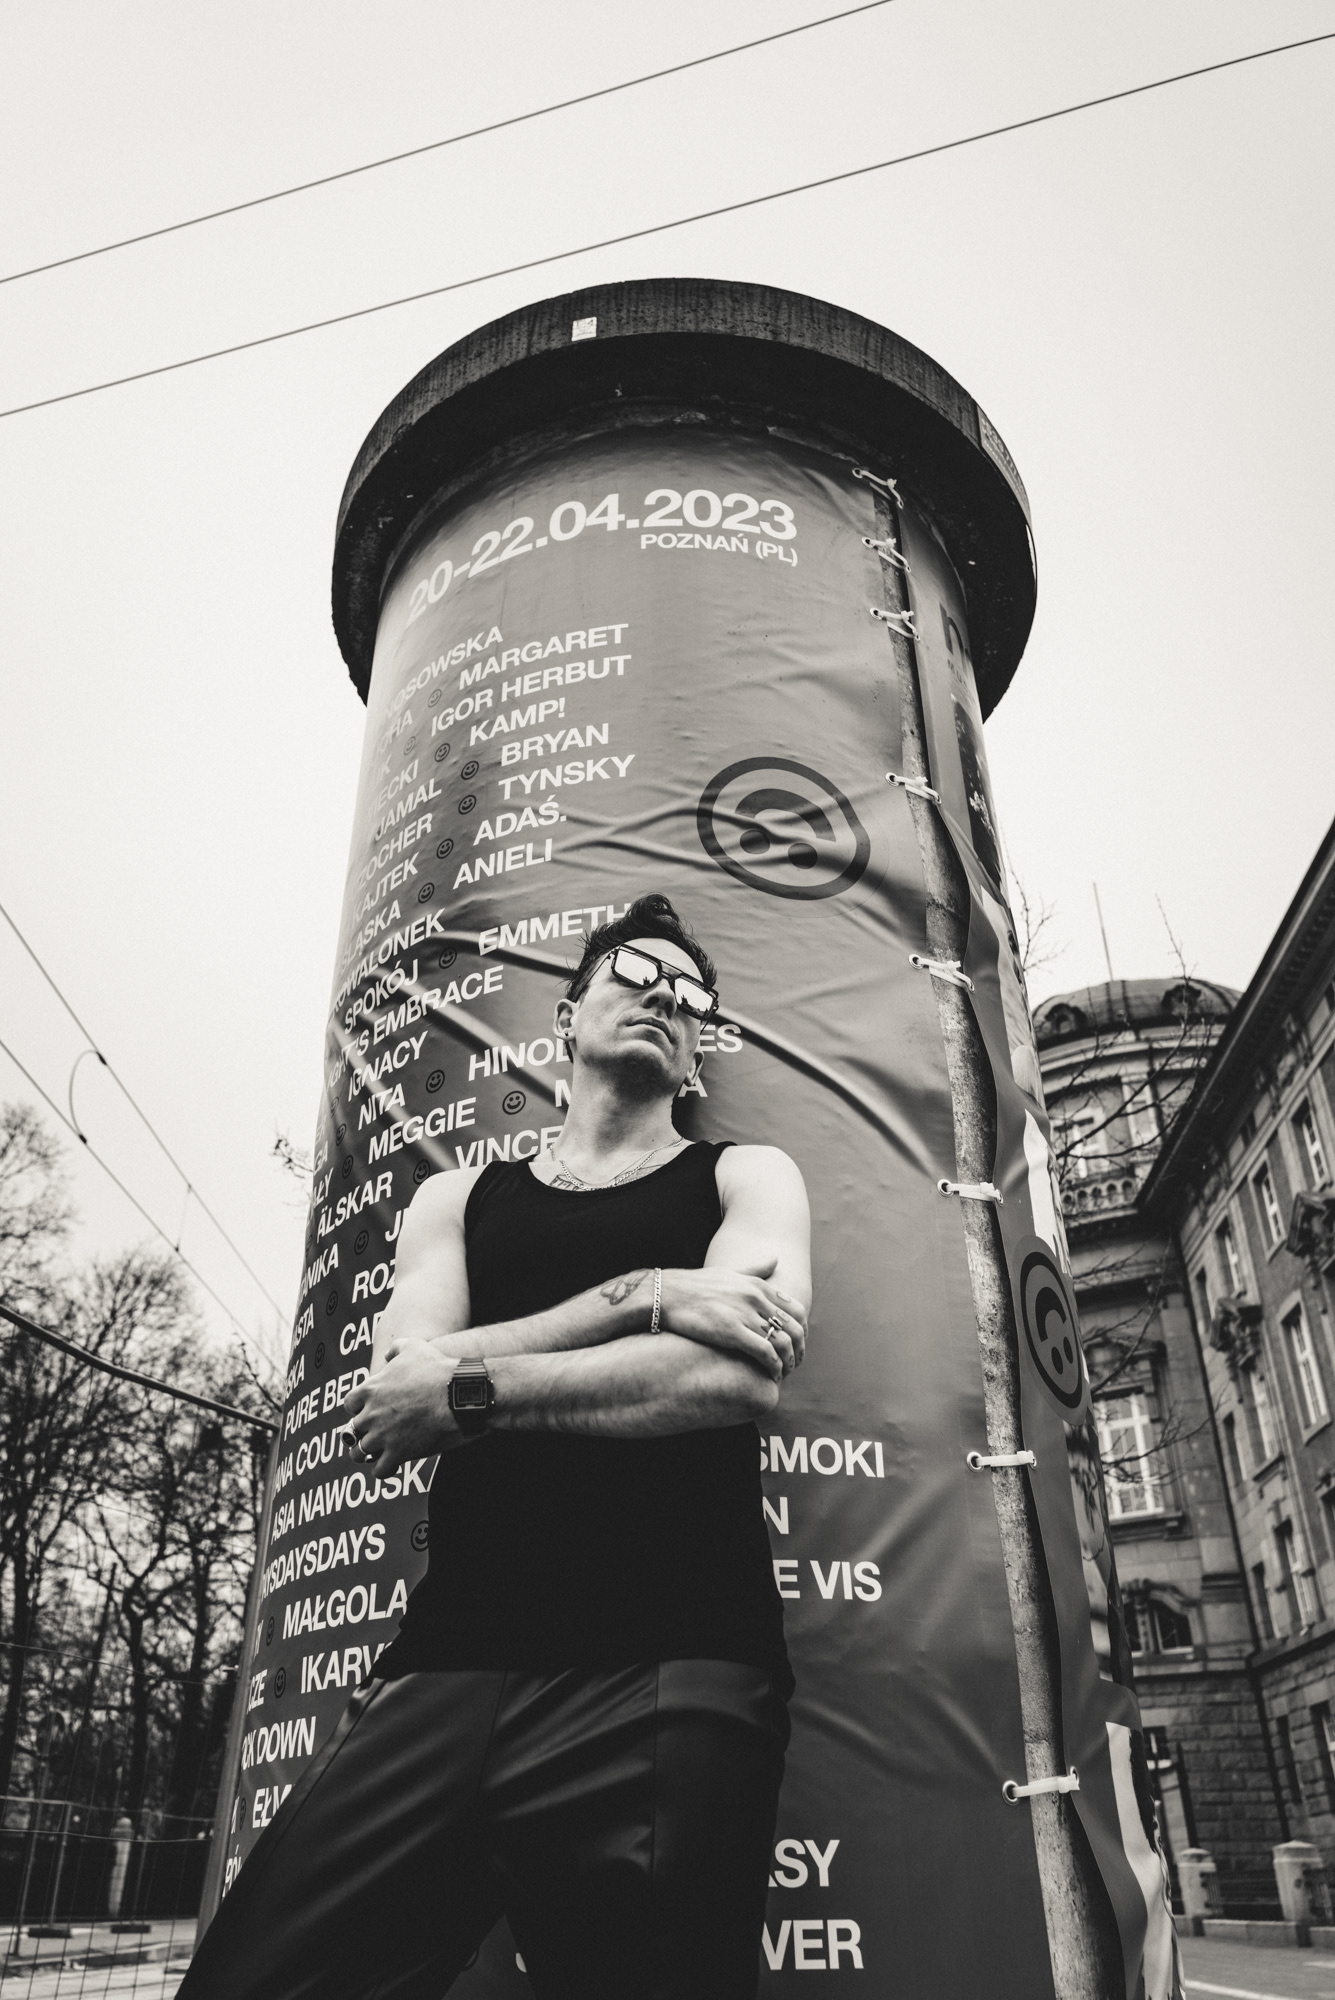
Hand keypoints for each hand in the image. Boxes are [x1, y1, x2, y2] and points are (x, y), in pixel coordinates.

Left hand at [342, 1341, 460, 1474]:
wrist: (458, 1393)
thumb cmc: (437, 1369)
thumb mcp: (414, 1347)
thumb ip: (396, 1349)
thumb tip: (388, 1355)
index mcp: (371, 1389)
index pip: (349, 1404)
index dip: (359, 1408)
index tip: (370, 1411)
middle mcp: (371, 1414)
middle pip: (351, 1431)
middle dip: (362, 1433)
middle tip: (375, 1433)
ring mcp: (382, 1436)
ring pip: (360, 1453)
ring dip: (367, 1454)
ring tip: (378, 1454)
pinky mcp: (398, 1453)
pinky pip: (380, 1470)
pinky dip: (384, 1470)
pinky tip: (394, 1465)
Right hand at [660, 1260, 806, 1378]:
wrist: (666, 1294)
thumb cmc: (694, 1285)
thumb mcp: (729, 1272)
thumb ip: (755, 1269)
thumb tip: (776, 1259)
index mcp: (757, 1285)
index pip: (796, 1309)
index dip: (802, 1330)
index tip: (797, 1345)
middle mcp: (756, 1298)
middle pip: (794, 1328)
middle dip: (799, 1350)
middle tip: (795, 1364)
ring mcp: (745, 1314)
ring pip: (783, 1342)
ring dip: (789, 1362)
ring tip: (784, 1373)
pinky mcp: (732, 1332)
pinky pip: (766, 1352)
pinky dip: (774, 1367)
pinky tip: (772, 1376)